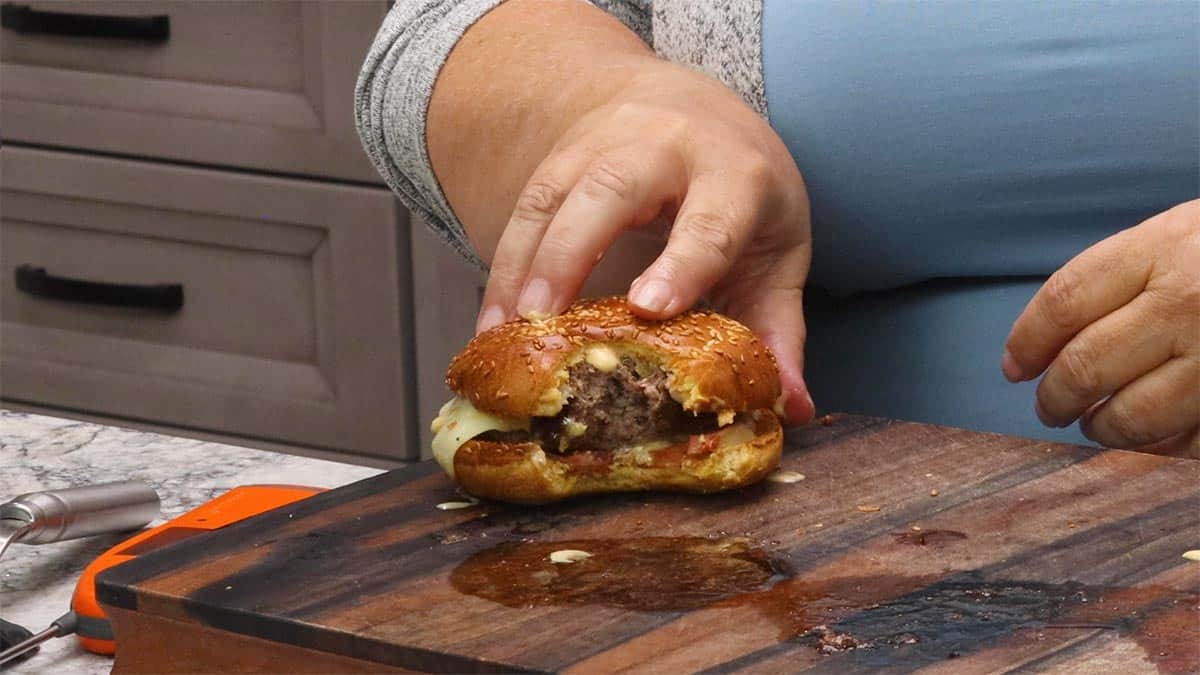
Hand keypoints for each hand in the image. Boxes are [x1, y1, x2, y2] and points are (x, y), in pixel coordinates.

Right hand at [474, 61, 815, 423]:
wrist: (688, 106)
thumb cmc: (742, 192)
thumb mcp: (776, 251)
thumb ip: (778, 329)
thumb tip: (792, 409)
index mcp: (736, 173)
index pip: (710, 219)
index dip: (680, 263)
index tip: (647, 308)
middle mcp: (667, 147)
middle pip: (612, 189)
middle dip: (571, 252)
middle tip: (543, 322)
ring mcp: (605, 142)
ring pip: (554, 195)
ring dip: (521, 266)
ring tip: (502, 334)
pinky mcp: (560, 157)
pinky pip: (524, 207)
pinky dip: (504, 265)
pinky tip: (492, 319)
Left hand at [1003, 200, 1199, 456]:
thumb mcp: (1186, 233)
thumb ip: (1123, 277)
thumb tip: (1041, 343)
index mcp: (1166, 248)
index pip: (1062, 303)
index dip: (1027, 342)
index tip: (1015, 367)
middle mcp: (1191, 302)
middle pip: (1084, 366)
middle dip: (1054, 398)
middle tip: (1049, 408)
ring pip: (1132, 417)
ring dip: (1102, 430)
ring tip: (1098, 426)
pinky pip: (1188, 442)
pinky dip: (1162, 448)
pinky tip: (1157, 439)